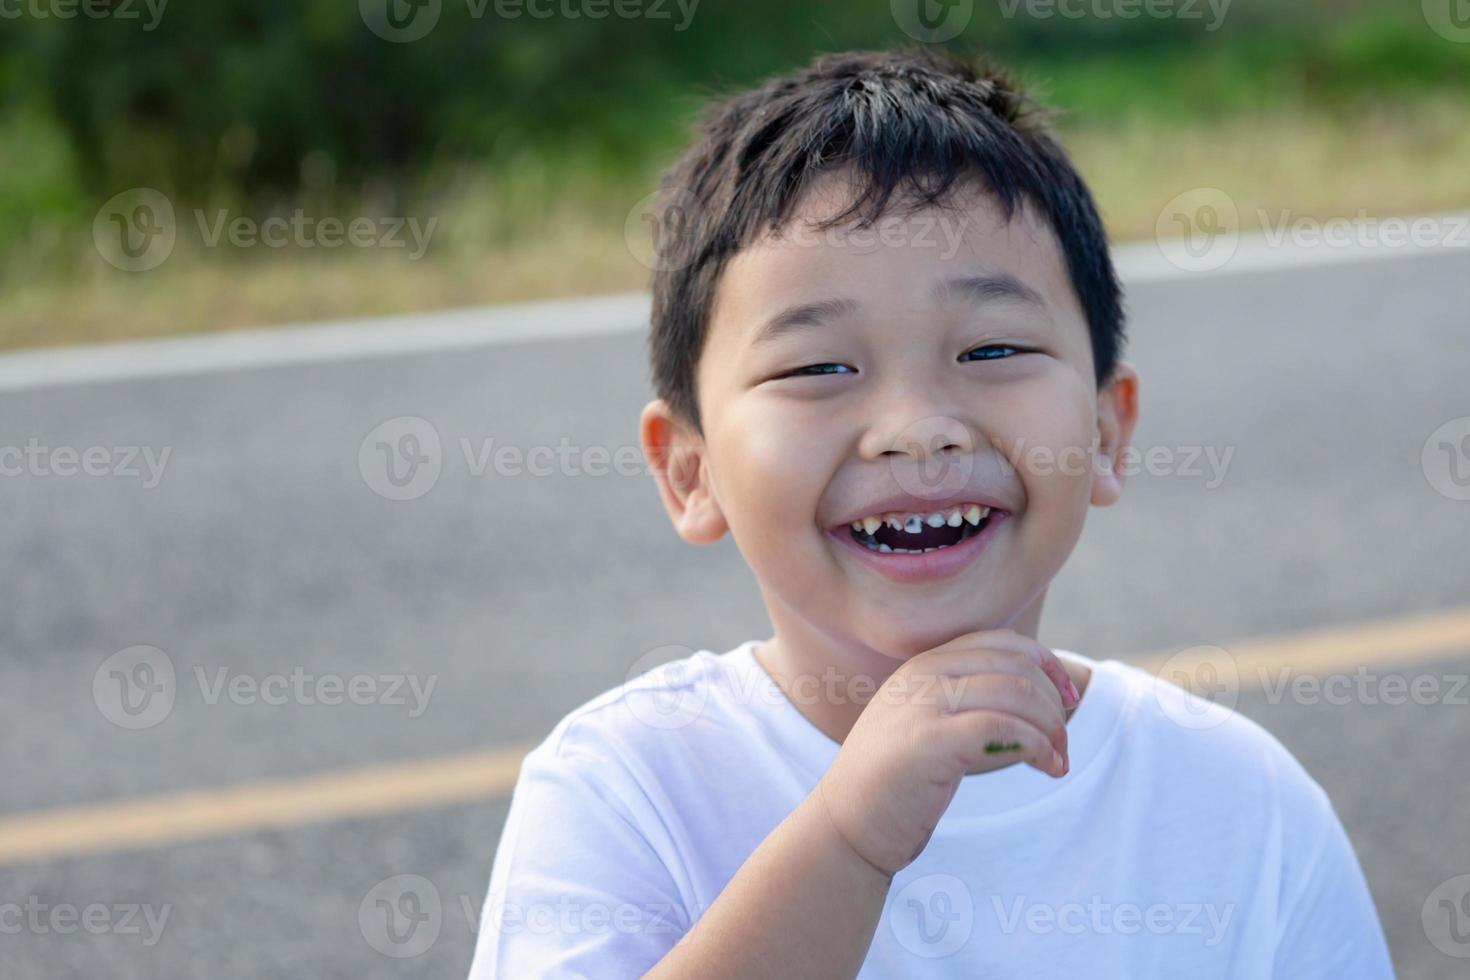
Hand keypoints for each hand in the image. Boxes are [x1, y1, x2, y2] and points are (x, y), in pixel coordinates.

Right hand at [815, 629, 1078, 877]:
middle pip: (1016, 666)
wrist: (846, 826)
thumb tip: (1038, 694)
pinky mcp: (929, 742)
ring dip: (1051, 728)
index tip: (1067, 700)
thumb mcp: (927, 724)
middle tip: (1063, 745)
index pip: (1001, 642)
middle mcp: (922, 675)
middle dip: (1054, 703)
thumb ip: (965, 701)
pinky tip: (1045, 768)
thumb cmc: (895, 783)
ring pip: (1016, 693)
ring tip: (1058, 761)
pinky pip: (1003, 728)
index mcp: (923, 665)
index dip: (1047, 664)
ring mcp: (922, 704)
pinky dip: (1036, 746)